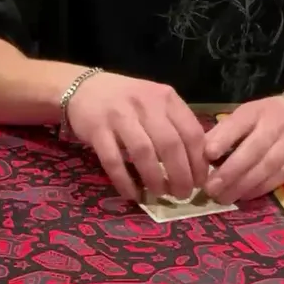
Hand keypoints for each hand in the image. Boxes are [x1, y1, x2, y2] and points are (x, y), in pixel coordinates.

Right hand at [66, 72, 206, 200]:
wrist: (83, 88)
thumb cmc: (127, 101)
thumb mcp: (155, 103)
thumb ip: (174, 124)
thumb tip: (196, 163)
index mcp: (166, 98)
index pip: (192, 132)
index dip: (198, 162)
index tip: (200, 182)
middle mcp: (145, 104)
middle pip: (170, 145)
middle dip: (180, 175)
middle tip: (182, 194)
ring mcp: (119, 116)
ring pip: (144, 153)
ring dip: (155, 179)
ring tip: (160, 194)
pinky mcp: (97, 130)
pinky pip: (113, 161)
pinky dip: (125, 181)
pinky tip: (133, 194)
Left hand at [203, 95, 283, 203]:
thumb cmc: (267, 117)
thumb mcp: (246, 115)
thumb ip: (223, 132)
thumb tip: (197, 155)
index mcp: (256, 111)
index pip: (238, 124)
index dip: (223, 139)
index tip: (207, 155)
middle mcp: (276, 125)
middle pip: (252, 150)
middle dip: (229, 172)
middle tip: (210, 189)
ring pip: (265, 168)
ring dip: (242, 186)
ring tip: (222, 198)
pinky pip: (277, 179)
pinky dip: (258, 190)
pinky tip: (242, 197)